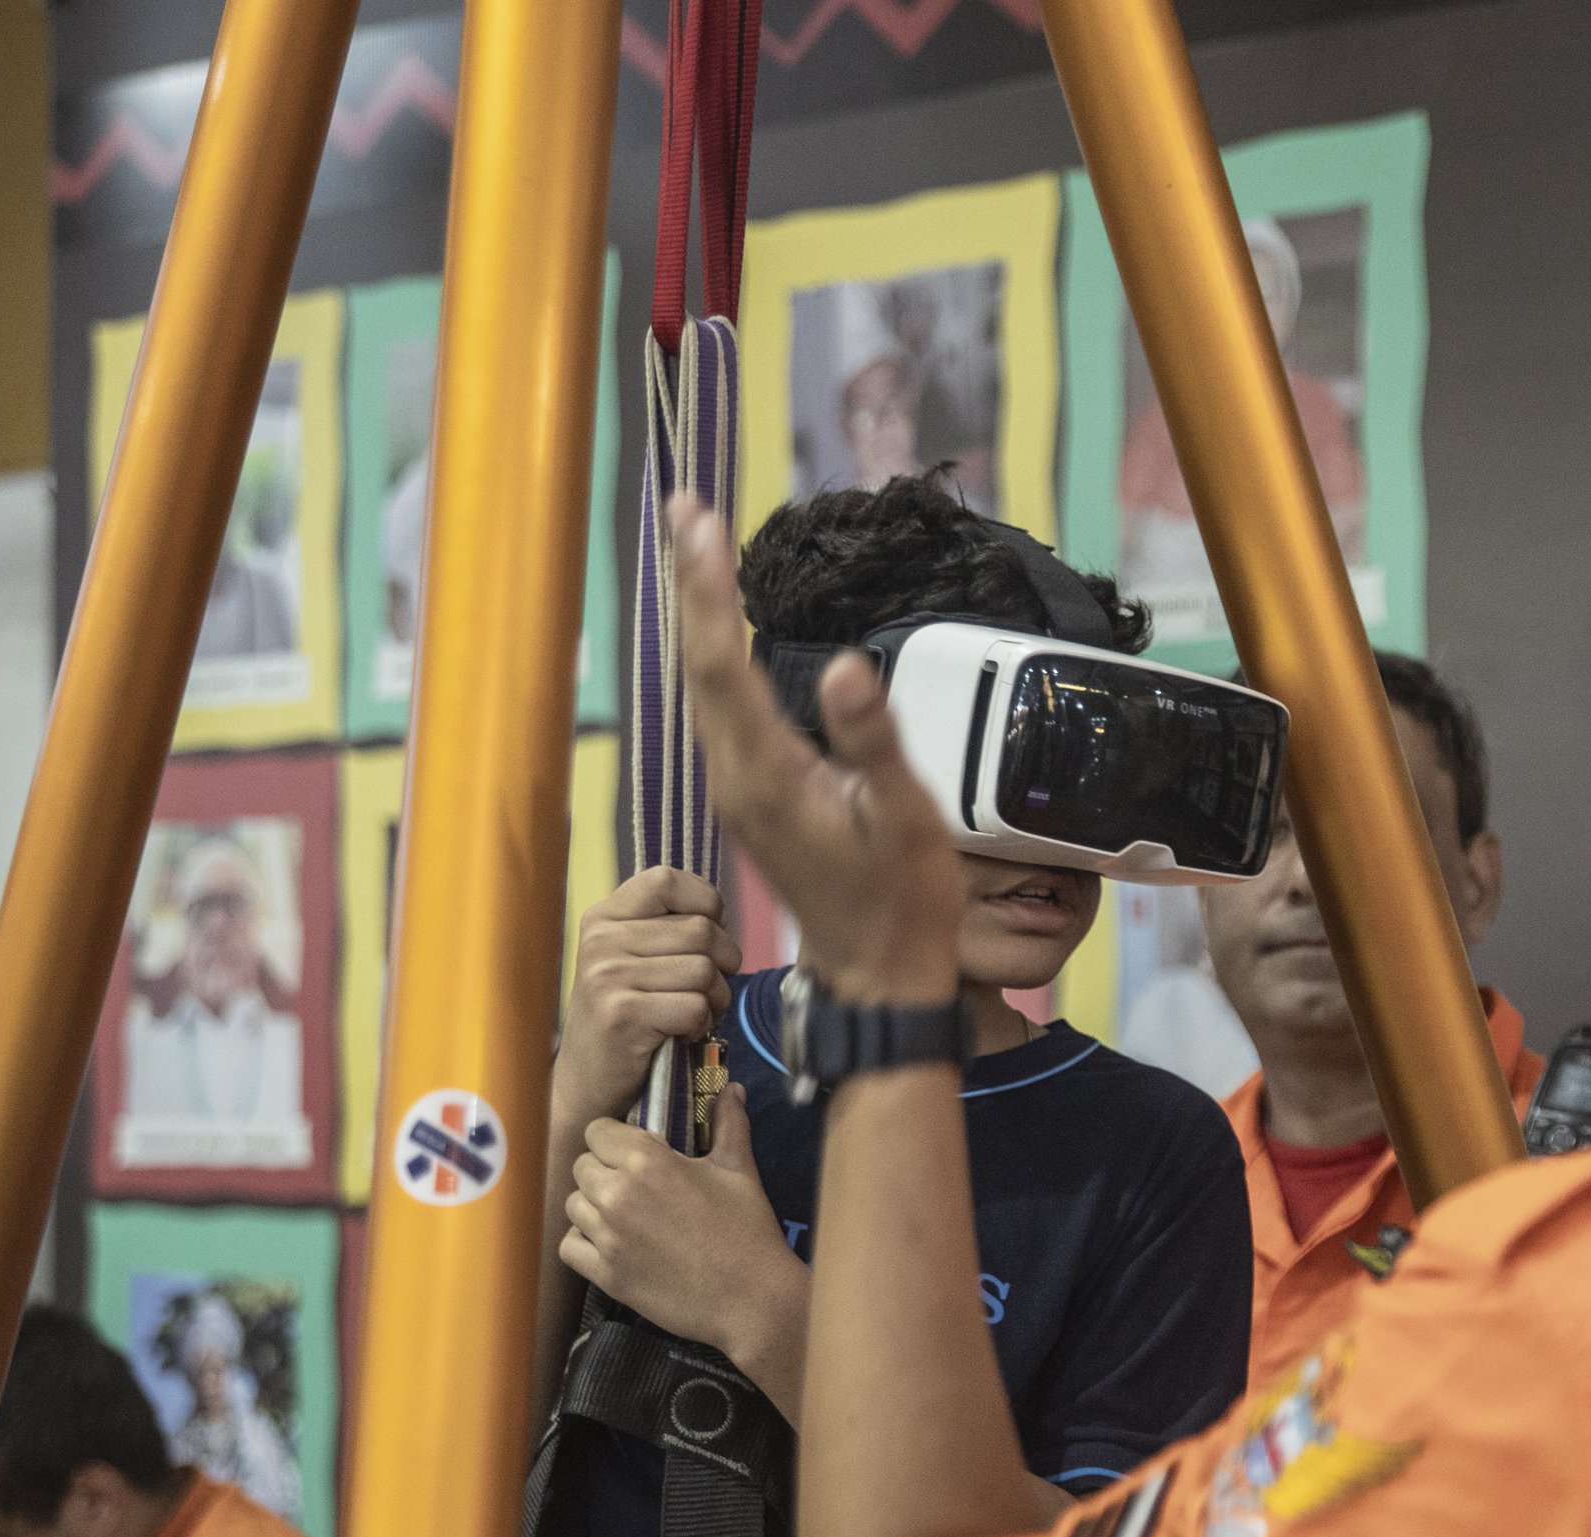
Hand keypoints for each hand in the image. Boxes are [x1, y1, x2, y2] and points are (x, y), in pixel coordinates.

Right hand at [552, 865, 739, 1128]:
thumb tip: (720, 913)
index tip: (710, 934)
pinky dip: (702, 1025)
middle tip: (708, 992)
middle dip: (723, 964)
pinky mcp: (622, 1016)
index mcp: (602, 918)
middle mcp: (600, 941)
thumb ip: (665, 930)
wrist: (588, 1086)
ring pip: (704, 970)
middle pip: (701, 930)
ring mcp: (607, 977)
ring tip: (695, 1016)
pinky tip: (683, 1035)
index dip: (706, 903)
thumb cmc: (625, 1021)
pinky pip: (696, 1007)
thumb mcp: (632, 962)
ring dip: (716, 999)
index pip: (667, 880)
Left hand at [559, 1084, 809, 1413]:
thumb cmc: (748, 1231)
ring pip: (574, 1204)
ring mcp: (608, 1237)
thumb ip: (729, 1124)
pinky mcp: (605, 1274)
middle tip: (632, 1185)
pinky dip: (583, 1241)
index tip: (631, 1151)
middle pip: (581, 1166)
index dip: (613, 1138)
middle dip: (603, 1170)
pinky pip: (569, 1245)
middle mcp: (618, 1194)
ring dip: (592, 1205)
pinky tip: (609, 1242)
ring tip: (622, 1213)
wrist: (750, 1299)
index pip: (597, 1131)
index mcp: (648, 1161)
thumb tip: (733, 1089)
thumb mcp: (739, 1170)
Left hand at [670, 497, 962, 1002]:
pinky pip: (722, 709)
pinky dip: (718, 652)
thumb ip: (873, 742)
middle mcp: (737, 779)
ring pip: (705, 686)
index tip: (700, 523)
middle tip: (686, 507)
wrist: (878, 976)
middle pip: (700, 665)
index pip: (723, 665)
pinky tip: (724, 626)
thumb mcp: (904, 818)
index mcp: (767, 776)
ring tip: (698, 545)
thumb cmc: (902, 901)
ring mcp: (739, 790)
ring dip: (701, 613)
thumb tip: (850, 670)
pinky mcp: (751, 797)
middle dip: (694, 583)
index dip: (709, 590)